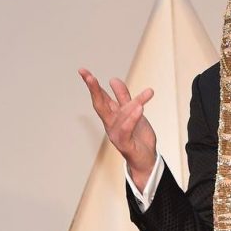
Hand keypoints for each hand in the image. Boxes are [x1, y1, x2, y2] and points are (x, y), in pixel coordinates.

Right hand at [78, 69, 157, 190]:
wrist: (147, 159)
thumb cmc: (138, 137)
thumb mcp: (133, 112)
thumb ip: (124, 97)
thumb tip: (113, 79)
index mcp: (112, 115)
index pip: (101, 97)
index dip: (93, 85)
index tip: (83, 71)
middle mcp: (111, 124)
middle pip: (100, 105)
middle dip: (94, 90)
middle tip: (88, 76)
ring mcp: (116, 134)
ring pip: (119, 116)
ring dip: (129, 105)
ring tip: (139, 98)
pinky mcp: (125, 144)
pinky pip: (126, 130)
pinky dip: (132, 120)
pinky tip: (139, 109)